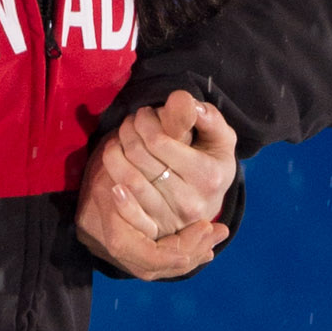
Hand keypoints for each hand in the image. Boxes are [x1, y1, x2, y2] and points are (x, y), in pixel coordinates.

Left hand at [75, 89, 238, 280]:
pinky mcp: (154, 230)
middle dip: (128, 130)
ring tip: (120, 139)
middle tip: (129, 122)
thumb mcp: (219, 138)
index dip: (144, 120)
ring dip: (115, 149)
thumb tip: (183, 101)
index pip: (158, 141)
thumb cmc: (211, 162)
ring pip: (128, 177)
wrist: (210, 202)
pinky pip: (123, 204)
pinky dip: (112, 177)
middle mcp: (191, 201)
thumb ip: (206, 117)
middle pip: (140, 155)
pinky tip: (112, 161)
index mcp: (208, 176)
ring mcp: (170, 219)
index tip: (143, 113)